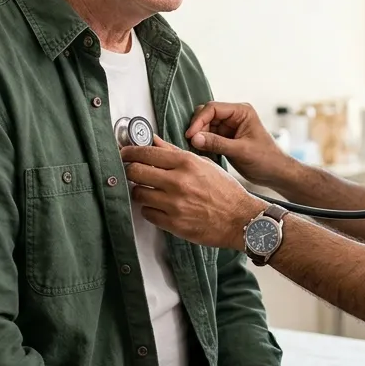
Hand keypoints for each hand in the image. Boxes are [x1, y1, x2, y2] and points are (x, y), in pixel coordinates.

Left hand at [121, 137, 265, 249]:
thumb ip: (174, 152)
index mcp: (186, 163)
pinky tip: (160, 207)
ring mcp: (175, 204)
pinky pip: (147, 214)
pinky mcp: (173, 224)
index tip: (124, 153)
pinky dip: (150, 210)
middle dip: (130, 171)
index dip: (129, 152)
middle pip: (135, 172)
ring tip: (151, 192)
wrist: (240, 219)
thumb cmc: (224, 191)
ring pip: (138, 194)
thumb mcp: (203, 164)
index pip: (146, 153)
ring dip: (141, 192)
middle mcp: (178, 182)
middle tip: (133, 173)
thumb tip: (152, 141)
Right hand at [185, 102, 290, 186]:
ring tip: (195, 150)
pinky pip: (208, 137)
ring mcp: (229, 127)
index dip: (199, 120)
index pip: (213, 108)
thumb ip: (217, 143)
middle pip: (206, 115)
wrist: (276, 173)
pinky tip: (200, 152)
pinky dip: (202, 143)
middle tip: (191, 143)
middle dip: (197, 128)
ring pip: (205, 126)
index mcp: (242, 111)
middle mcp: (234, 116)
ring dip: (198, 136)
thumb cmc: (266, 159)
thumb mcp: (241, 151)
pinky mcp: (225, 139)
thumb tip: (194, 138)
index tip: (190, 135)